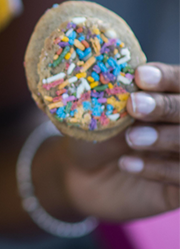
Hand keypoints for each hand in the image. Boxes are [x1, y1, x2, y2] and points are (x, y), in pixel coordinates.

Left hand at [62, 63, 179, 220]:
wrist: (79, 174)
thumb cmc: (94, 133)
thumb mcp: (102, 112)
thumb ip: (118, 94)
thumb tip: (127, 74)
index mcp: (169, 96)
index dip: (167, 78)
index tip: (140, 76)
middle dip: (165, 106)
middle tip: (134, 105)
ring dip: (163, 137)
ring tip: (130, 138)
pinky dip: (159, 169)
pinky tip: (126, 164)